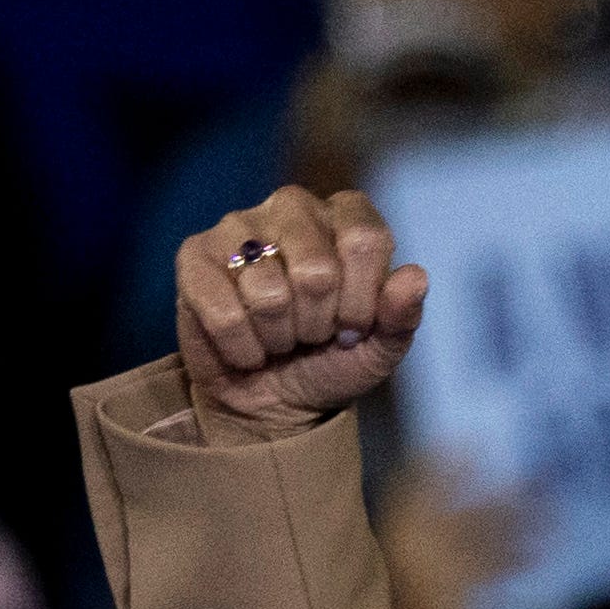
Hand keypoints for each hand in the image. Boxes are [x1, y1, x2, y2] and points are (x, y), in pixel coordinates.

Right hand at [176, 185, 429, 442]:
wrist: (274, 401)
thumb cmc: (332, 362)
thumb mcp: (380, 349)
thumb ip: (402, 315)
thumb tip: (415, 277)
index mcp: (346, 217)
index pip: (365, 239)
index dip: (363, 297)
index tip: (355, 325)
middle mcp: (293, 207)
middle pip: (316, 268)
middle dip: (320, 322)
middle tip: (314, 334)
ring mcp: (238, 225)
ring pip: (269, 292)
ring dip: (280, 337)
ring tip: (280, 338)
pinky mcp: (194, 256)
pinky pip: (225, 312)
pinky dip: (243, 348)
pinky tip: (247, 347)